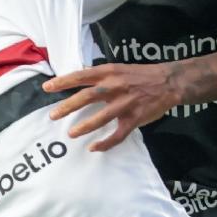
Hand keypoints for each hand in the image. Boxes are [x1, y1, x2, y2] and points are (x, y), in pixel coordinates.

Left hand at [42, 62, 180, 151]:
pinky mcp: (135, 118)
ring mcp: (126, 103)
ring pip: (101, 117)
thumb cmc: (140, 76)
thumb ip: (100, 76)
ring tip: (70, 134)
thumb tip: (78, 79)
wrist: (169, 82)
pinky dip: (106, 143)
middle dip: (68, 106)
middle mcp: (116, 87)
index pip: (82, 76)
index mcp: (109, 73)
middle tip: (52, 115)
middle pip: (87, 97)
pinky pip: (118, 134)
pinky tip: (94, 148)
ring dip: (84, 126)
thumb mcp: (118, 69)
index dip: (63, 81)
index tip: (47, 87)